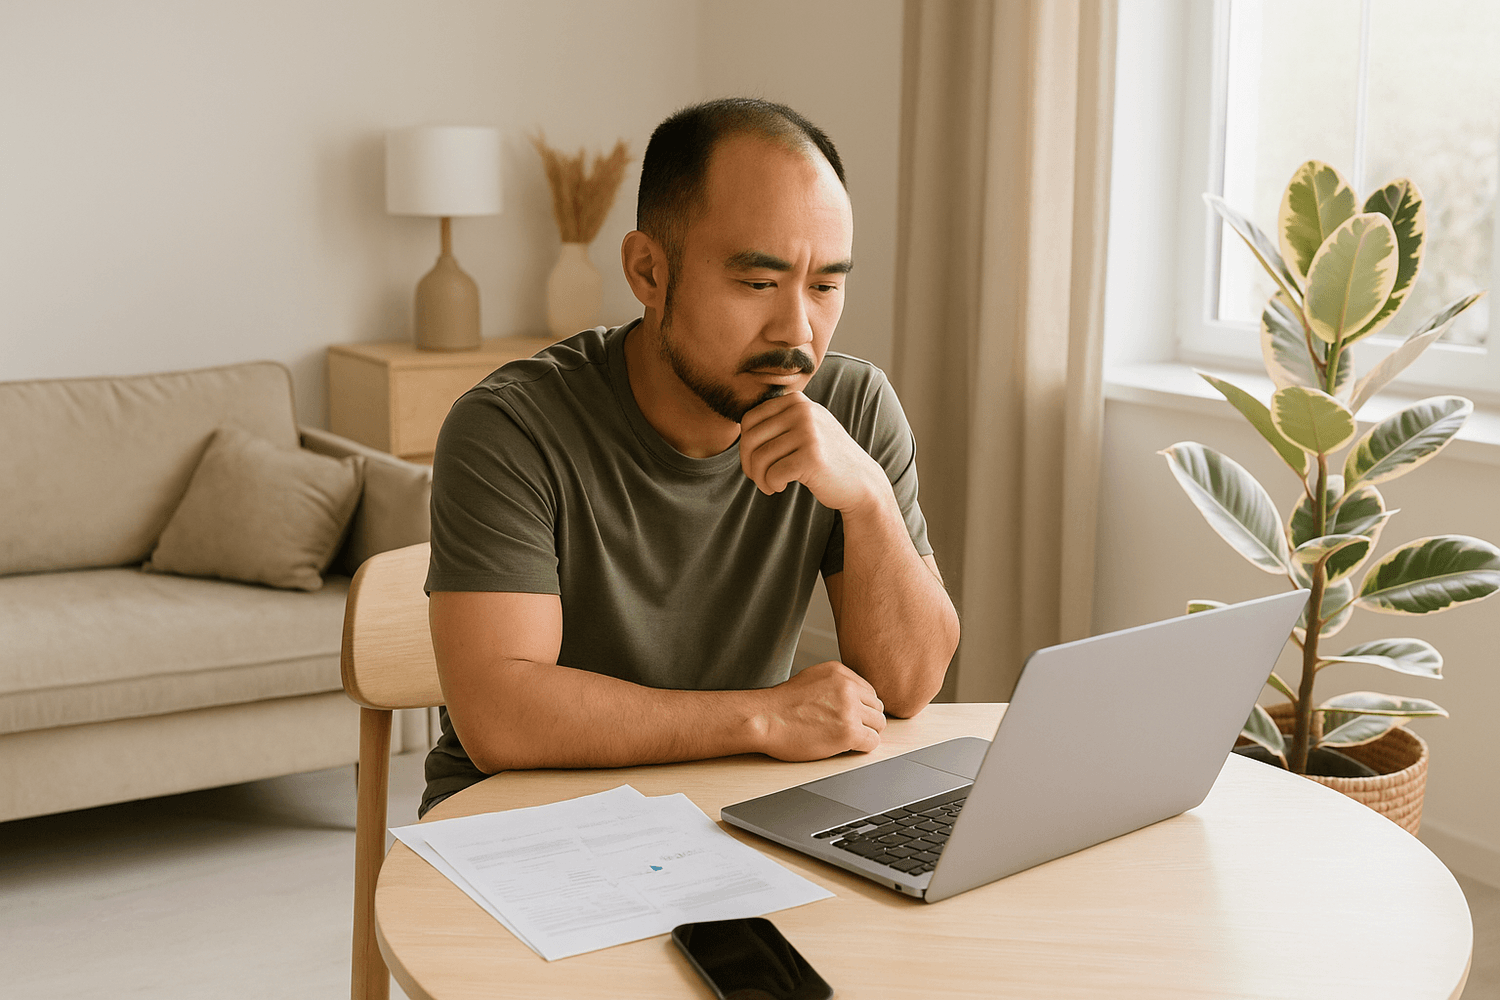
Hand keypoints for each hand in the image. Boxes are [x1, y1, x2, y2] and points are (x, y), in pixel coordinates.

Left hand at [739, 392, 885, 513]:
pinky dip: (772, 485)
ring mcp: (809, 432)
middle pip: (750, 439)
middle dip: (749, 464)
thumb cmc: (824, 458)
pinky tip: (780, 487)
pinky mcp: (812, 457)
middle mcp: (802, 411)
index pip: (749, 420)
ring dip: (760, 478)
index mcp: (796, 401)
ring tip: (770, 485)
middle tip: (759, 478)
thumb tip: (741, 428)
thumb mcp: (804, 428)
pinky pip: (773, 474)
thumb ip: (778, 421)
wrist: (860, 481)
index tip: (755, 462)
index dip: (744, 446)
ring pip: (760, 458)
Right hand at [752, 660, 885, 760]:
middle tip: (848, 729)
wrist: (764, 719)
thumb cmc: (781, 705)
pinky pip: (873, 741)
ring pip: (879, 724)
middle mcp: (847, 687)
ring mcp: (849, 709)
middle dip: (866, 719)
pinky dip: (863, 746)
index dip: (861, 707)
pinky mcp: (849, 732)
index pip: (869, 691)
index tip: (850, 716)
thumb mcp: (811, 679)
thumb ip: (835, 684)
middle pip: (877, 707)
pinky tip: (847, 746)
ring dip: (866, 733)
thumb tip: (855, 696)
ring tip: (846, 737)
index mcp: (839, 672)